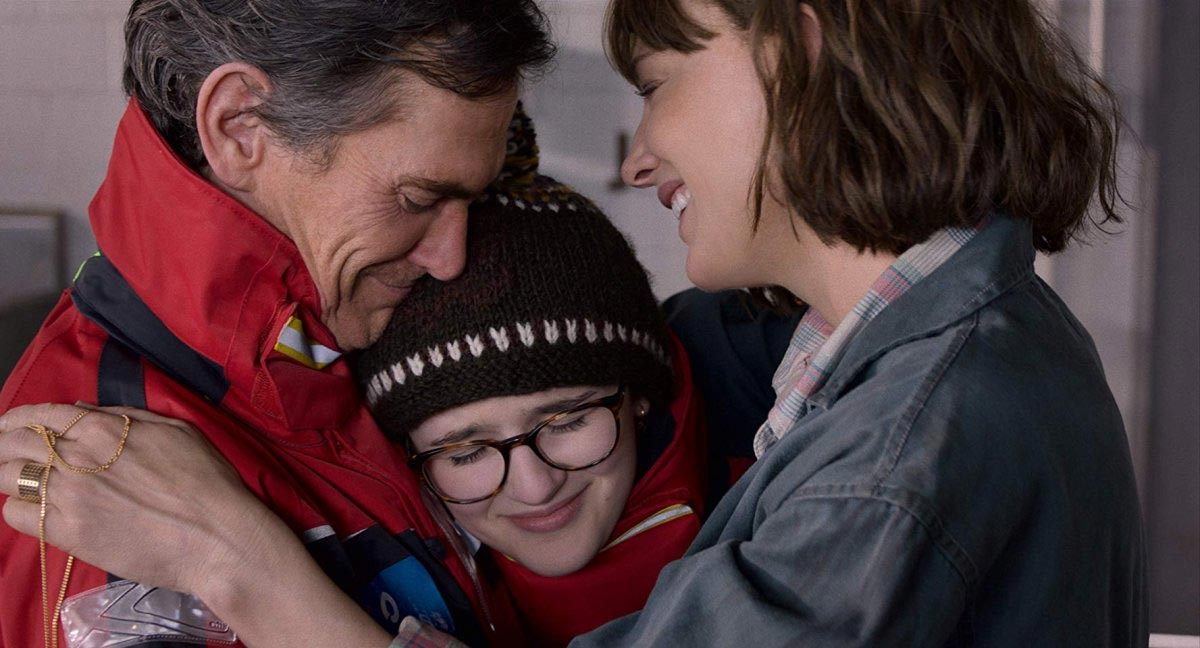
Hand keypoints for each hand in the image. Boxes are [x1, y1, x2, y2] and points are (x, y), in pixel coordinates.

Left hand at [0, 403, 273, 597]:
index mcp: (103, 428)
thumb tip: (82, 411)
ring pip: (8, 477)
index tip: (12, 425)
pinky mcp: (66, 533)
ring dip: (8, 475)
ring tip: (16, 480)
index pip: (40, 414)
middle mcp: (76, 458)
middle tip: (6, 452)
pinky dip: (18, 508)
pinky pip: (17, 515)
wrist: (216, 536)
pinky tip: (34, 509)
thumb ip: (125, 416)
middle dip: (3, 444)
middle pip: (14, 443)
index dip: (18, 418)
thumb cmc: (206, 480)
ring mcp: (67, 497)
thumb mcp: (176, 430)